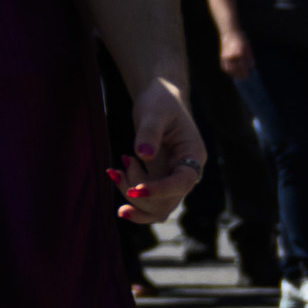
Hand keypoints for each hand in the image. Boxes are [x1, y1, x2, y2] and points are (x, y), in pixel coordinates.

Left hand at [111, 75, 206, 226]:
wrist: (158, 100)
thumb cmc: (159, 101)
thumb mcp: (153, 111)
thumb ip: (150, 132)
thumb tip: (144, 155)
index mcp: (193, 154)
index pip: (183, 182)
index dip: (161, 190)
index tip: (136, 190)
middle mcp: (187, 171)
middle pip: (169, 202)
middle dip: (141, 196)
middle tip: (119, 170)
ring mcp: (174, 179)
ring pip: (157, 207)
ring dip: (133, 199)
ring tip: (115, 173)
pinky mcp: (160, 181)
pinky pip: (147, 199)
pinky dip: (129, 192)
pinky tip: (115, 174)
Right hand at [214, 25, 253, 82]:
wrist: (230, 33)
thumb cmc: (241, 39)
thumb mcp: (248, 47)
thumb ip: (250, 57)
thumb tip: (251, 67)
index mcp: (240, 53)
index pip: (243, 67)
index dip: (246, 73)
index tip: (248, 77)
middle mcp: (232, 56)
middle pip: (236, 70)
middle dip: (240, 76)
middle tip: (244, 79)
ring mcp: (226, 56)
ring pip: (229, 70)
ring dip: (234, 75)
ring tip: (238, 77)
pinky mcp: (222, 56)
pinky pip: (224, 67)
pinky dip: (228, 71)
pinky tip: (232, 73)